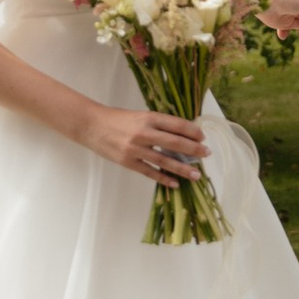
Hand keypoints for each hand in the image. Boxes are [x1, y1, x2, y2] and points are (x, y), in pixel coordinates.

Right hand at [86, 105, 207, 180]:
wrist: (92, 125)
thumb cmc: (118, 119)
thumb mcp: (140, 115)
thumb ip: (158, 124)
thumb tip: (182, 135)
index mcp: (149, 117)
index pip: (177, 125)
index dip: (192, 132)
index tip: (203, 137)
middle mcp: (144, 133)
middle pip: (175, 143)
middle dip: (194, 150)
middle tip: (206, 154)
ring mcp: (136, 149)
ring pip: (165, 161)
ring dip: (183, 168)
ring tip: (196, 174)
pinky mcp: (128, 162)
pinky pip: (150, 172)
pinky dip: (164, 178)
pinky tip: (175, 183)